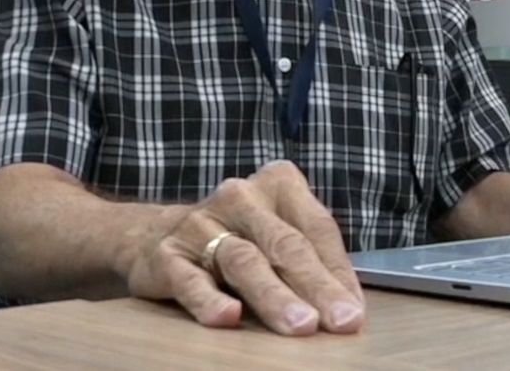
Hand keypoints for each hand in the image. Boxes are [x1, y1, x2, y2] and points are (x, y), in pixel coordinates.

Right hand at [122, 161, 365, 335]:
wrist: (154, 235)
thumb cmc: (238, 237)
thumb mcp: (277, 234)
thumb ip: (312, 261)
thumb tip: (349, 308)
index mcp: (278, 184)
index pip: (317, 229)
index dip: (338, 272)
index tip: (354, 312)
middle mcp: (241, 197)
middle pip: (286, 245)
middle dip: (317, 286)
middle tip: (341, 321)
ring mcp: (201, 224)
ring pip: (244, 261)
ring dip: (275, 296)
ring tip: (300, 325)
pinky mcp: (168, 255)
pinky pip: (191, 280)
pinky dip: (210, 300)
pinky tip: (228, 318)